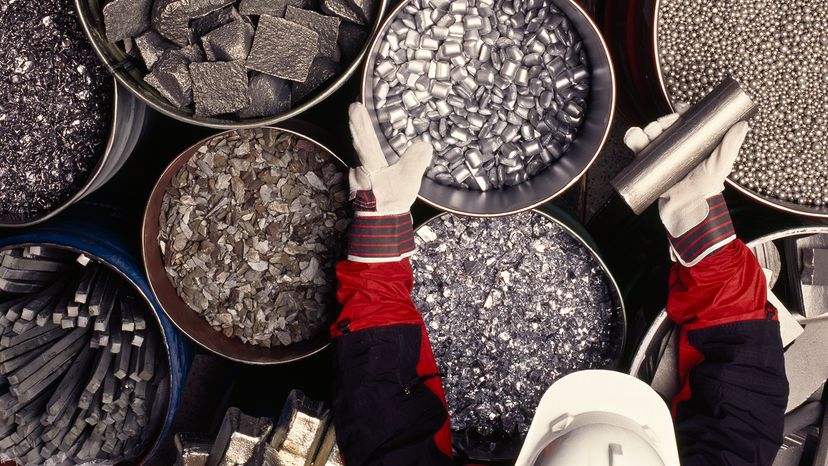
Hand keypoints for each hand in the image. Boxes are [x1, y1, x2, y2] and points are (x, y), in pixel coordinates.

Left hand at [346, 102, 432, 262]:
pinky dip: (364, 155)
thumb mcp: (408, 180)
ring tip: (359, 126)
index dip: (360, 121)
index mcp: (370, 163)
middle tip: (354, 110)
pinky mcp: (362, 186)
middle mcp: (360, 167)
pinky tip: (369, 158)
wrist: (380, 225)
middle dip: (356, 125)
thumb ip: (416, 161)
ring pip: (358, 154)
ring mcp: (359, 177)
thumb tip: (424, 145)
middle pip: (358, 142)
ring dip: (359, 139)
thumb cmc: (391, 202)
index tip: (354, 106)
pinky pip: (363, 164)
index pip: (364, 137)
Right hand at [624, 106, 748, 265]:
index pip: (687, 122)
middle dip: (662, 121)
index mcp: (695, 144)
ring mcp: (662, 156)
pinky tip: (633, 137)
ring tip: (647, 132)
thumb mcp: (721, 165)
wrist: (685, 210)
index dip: (682, 113)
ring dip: (646, 129)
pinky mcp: (648, 165)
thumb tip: (742, 124)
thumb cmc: (706, 189)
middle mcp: (678, 148)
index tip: (680, 110)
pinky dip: (632, 139)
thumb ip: (730, 146)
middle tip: (663, 124)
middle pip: (667, 126)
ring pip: (651, 135)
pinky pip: (638, 149)